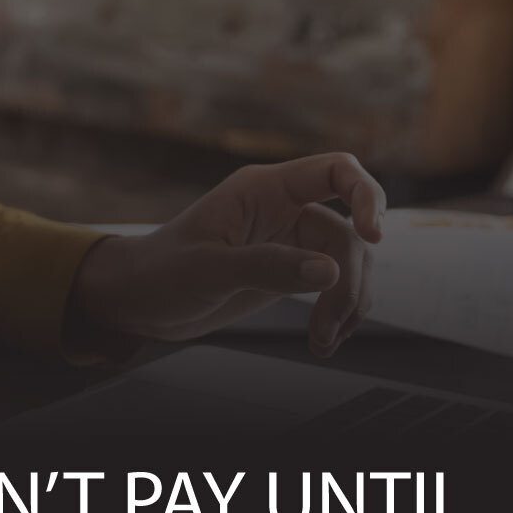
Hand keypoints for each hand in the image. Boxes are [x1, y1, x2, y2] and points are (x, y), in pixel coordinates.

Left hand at [65, 153, 386, 358]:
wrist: (138, 302)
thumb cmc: (159, 274)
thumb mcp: (207, 270)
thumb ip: (266, 268)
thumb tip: (328, 272)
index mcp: (261, 190)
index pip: (335, 170)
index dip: (366, 195)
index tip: (374, 235)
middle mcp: (282, 209)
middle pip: (348, 232)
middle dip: (348, 282)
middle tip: (327, 326)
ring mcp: (290, 240)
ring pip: (349, 263)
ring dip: (347, 304)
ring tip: (323, 341)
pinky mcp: (290, 270)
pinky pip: (337, 284)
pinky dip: (340, 312)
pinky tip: (325, 339)